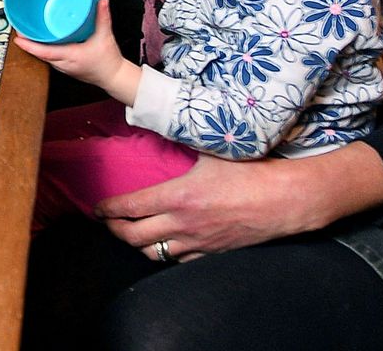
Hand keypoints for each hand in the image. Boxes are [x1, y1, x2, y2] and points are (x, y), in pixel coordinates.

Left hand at [13, 0, 140, 101]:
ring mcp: (64, 67)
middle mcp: (64, 64)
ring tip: (28, 35)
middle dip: (28, 44)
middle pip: (40, 54)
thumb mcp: (106, 36)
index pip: (45, 52)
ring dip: (35, 48)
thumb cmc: (108, 62)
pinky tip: (44, 42)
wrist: (113, 77)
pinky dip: (44, 50)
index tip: (19, 38)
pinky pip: (51, 58)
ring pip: (44, 57)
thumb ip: (103, 18)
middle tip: (20, 30)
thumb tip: (102, 2)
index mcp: (71, 57)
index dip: (30, 45)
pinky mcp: (66, 67)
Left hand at [96, 141, 382, 261]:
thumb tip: (165, 122)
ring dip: (138, 244)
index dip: (108, 210)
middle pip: (134, 237)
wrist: (284, 199)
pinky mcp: (212, 253)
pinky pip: (179, 261)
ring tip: (132, 232)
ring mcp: (197, 243)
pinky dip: (166, 253)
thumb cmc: (252, 169)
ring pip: (154, 254)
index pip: (129, 208)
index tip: (98, 208)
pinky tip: (166, 243)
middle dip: (115, 230)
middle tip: (108, 221)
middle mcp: (182, 224)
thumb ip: (186, 141)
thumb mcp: (213, 148)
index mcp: (178, 197)